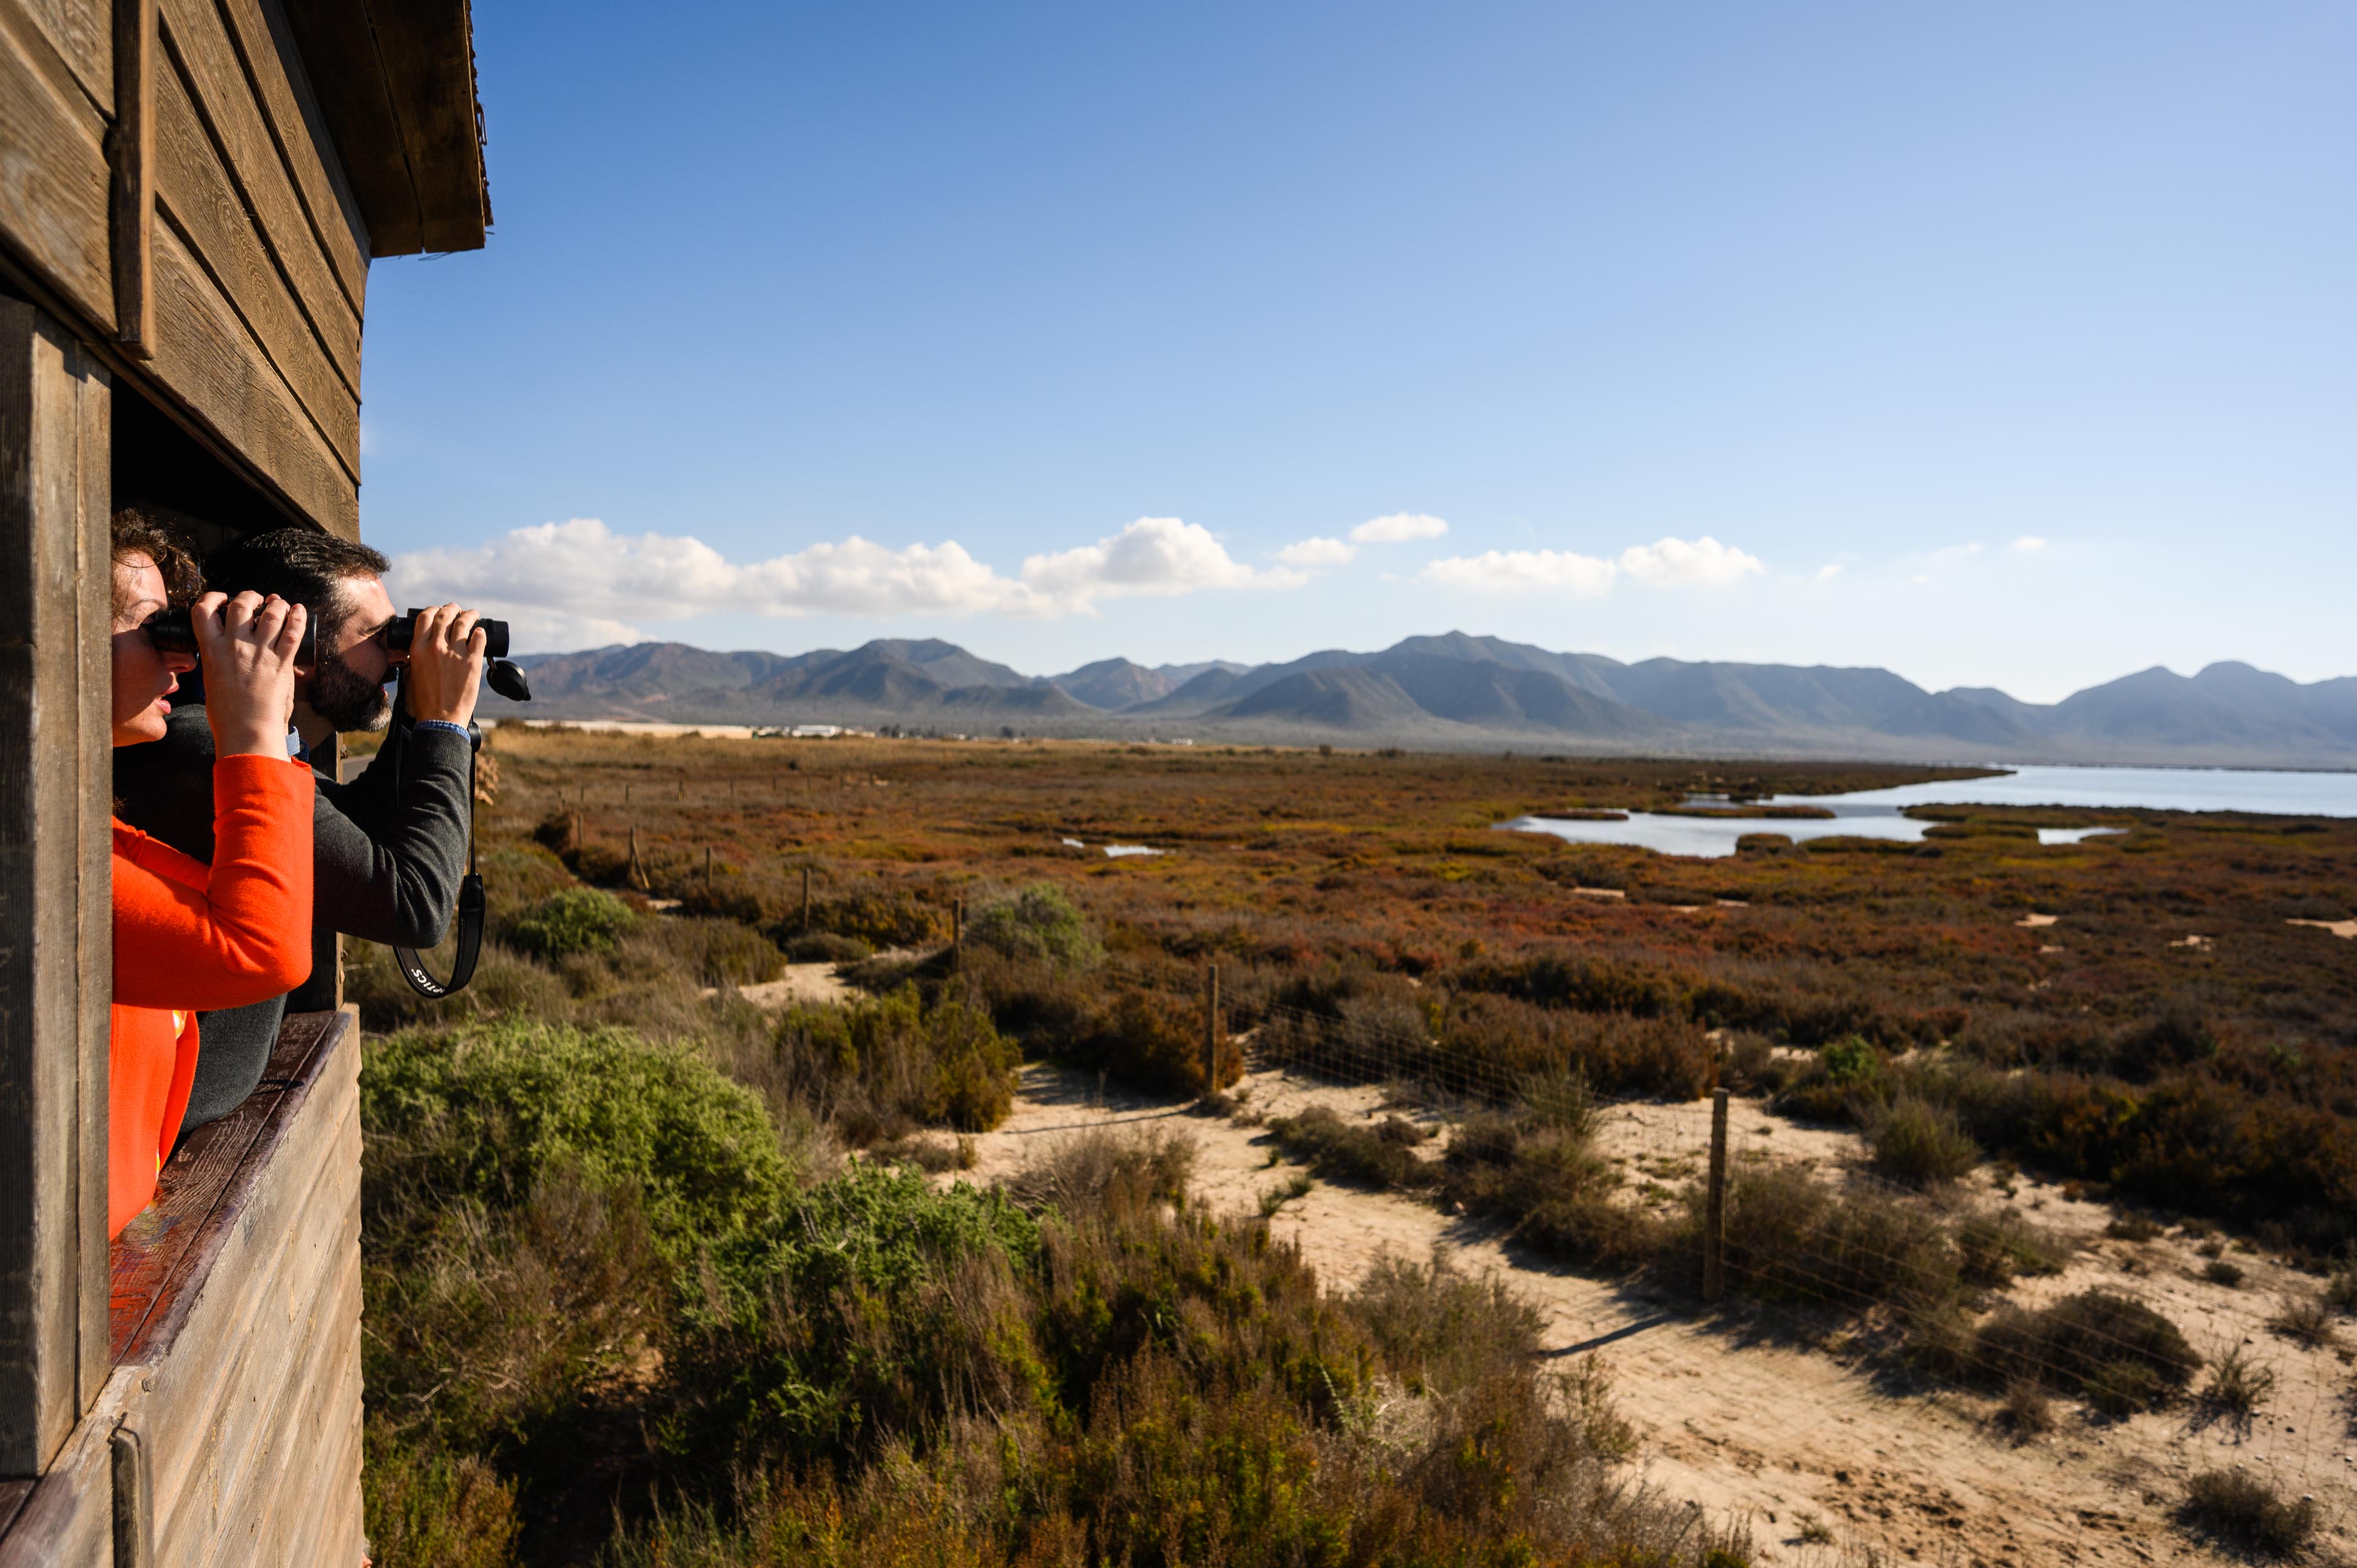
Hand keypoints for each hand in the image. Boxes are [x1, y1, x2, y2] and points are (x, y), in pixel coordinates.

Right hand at [195, 591, 305, 758]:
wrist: (246, 730)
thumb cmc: (226, 713)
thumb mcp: (211, 679)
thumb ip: (218, 659)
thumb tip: (225, 650)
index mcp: (211, 650)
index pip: (203, 611)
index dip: (212, 597)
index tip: (222, 597)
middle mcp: (234, 646)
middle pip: (240, 605)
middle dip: (250, 596)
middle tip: (257, 598)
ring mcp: (259, 653)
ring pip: (271, 614)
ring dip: (277, 604)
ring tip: (279, 603)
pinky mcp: (281, 663)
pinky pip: (293, 633)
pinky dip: (297, 618)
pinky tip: (298, 610)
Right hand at [400, 603, 487, 726]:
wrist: (440, 718)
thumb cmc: (424, 702)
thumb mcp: (411, 675)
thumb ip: (415, 660)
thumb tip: (421, 650)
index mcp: (418, 649)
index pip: (425, 617)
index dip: (433, 610)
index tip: (438, 610)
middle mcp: (436, 647)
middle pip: (444, 615)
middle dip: (452, 608)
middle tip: (457, 608)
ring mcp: (455, 653)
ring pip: (463, 623)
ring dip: (469, 615)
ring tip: (473, 614)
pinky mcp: (472, 662)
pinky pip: (479, 639)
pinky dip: (480, 632)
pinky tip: (481, 632)